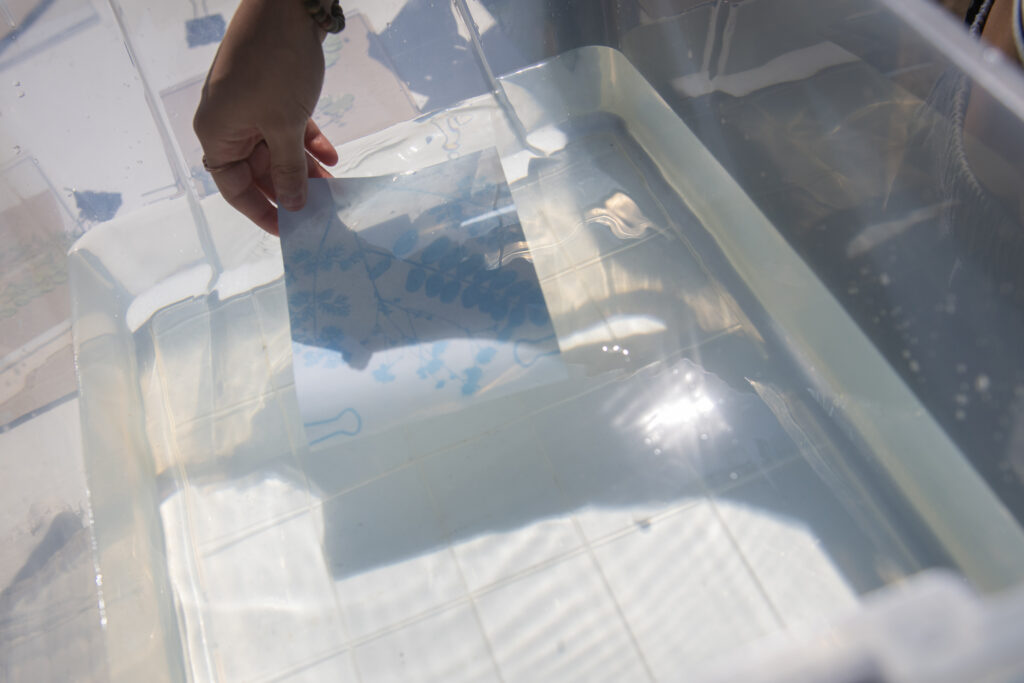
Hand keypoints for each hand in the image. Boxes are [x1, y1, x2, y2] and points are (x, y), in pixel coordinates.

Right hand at [193, 0, 338, 233]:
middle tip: (323, 212)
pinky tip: (332, 157)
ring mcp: (250, 107)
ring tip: (336, 188)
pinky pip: (288, 129)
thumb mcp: (284, 127)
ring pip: (278, 151)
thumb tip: (292, 205)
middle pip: (260, 171)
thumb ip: (289, 170)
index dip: (263, 212)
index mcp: (217, 135)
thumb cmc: (276, 68)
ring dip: (305, 168)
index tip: (290, 232)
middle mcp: (228, 124)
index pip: (235, 188)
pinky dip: (308, 142)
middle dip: (291, 190)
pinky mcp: (271, 93)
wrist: (286, 7)